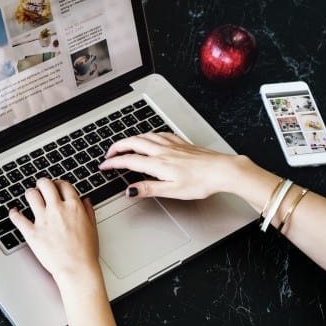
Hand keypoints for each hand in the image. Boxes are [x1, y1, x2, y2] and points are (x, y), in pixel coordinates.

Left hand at [9, 178, 100, 284]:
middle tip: (42, 189)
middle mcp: (57, 209)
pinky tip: (15, 212)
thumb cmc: (86, 252)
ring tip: (31, 198)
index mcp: (73, 207)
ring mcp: (43, 220)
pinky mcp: (32, 232)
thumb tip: (85, 201)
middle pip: (45, 184)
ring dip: (30, 194)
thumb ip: (88, 211)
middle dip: (43, 184)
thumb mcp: (93, 228)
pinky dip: (14, 213)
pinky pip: (17, 217)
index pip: (63, 184)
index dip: (59, 184)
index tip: (56, 187)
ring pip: (31, 194)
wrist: (77, 269)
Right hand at [99, 132, 241, 199]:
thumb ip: (149, 189)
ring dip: (130, 139)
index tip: (103, 166)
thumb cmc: (201, 182)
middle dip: (117, 147)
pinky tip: (151, 137)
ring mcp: (172, 145)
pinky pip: (160, 134)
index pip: (129, 160)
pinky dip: (148, 135)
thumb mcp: (172, 191)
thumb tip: (130, 190)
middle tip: (109, 154)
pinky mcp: (181, 143)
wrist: (222, 170)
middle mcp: (163, 151)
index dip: (113, 163)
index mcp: (158, 164)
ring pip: (145, 136)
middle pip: (133, 143)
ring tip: (124, 145)